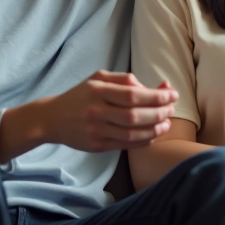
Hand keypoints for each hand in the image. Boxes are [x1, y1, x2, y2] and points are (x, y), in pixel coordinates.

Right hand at [41, 71, 177, 152]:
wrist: (52, 118)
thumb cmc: (80, 95)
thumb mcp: (98, 78)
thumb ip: (125, 80)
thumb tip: (155, 86)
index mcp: (98, 90)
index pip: (133, 94)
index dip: (156, 96)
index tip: (172, 94)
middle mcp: (97, 110)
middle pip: (135, 115)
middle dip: (159, 113)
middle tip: (172, 109)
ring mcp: (96, 130)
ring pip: (132, 133)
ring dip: (155, 129)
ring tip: (167, 123)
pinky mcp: (97, 145)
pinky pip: (126, 145)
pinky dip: (144, 140)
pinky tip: (154, 134)